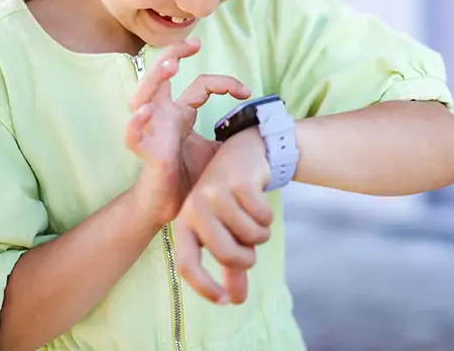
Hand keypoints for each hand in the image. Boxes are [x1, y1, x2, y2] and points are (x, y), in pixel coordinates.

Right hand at [125, 38, 250, 225]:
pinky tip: (145, 112)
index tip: (246, 91)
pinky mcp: (144, 152)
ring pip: (142, 95)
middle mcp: (163, 115)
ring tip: (170, 66)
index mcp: (181, 113)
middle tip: (193, 44)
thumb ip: (230, 138)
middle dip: (173, 55)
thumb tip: (259, 131)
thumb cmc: (190, 177)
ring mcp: (150, 130)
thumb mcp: (216, 152)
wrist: (170, 207)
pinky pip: (133, 135)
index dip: (224, 82)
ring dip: (154, 79)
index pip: (200, 85)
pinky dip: (136, 122)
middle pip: (161, 76)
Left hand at [173, 129, 273, 304]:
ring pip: (250, 236)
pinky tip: (260, 201)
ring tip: (255, 219)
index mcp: (185, 222)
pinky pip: (262, 217)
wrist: (244, 152)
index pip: (187, 264)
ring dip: (261, 233)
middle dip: (247, 258)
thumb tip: (236, 301)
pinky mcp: (238, 183)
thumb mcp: (226, 230)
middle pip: (227, 254)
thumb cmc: (232, 198)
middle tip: (252, 252)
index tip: (226, 302)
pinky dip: (267, 217)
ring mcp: (216, 194)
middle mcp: (195, 208)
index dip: (205, 287)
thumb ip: (229, 266)